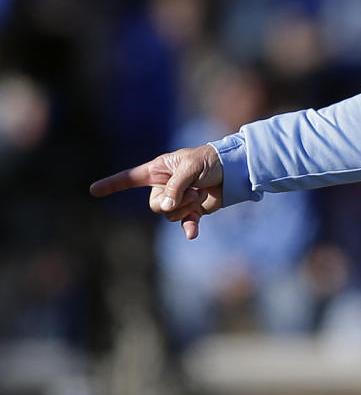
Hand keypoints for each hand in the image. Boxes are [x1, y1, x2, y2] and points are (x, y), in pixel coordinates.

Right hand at [90, 144, 223, 239]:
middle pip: (154, 205)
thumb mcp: (190, 168)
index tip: (93, 190)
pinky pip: (185, 224)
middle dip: (173, 201)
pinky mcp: (192, 211)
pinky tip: (193, 234)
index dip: (111, 185)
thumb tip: (164, 208)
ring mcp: (177, 200)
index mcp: (158, 170)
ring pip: (170, 215)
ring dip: (188, 206)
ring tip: (201, 193)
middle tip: (193, 189)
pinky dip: (189, 228)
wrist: (232, 171)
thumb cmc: (209, 161)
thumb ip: (175, 187)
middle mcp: (163, 186)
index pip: (129, 178)